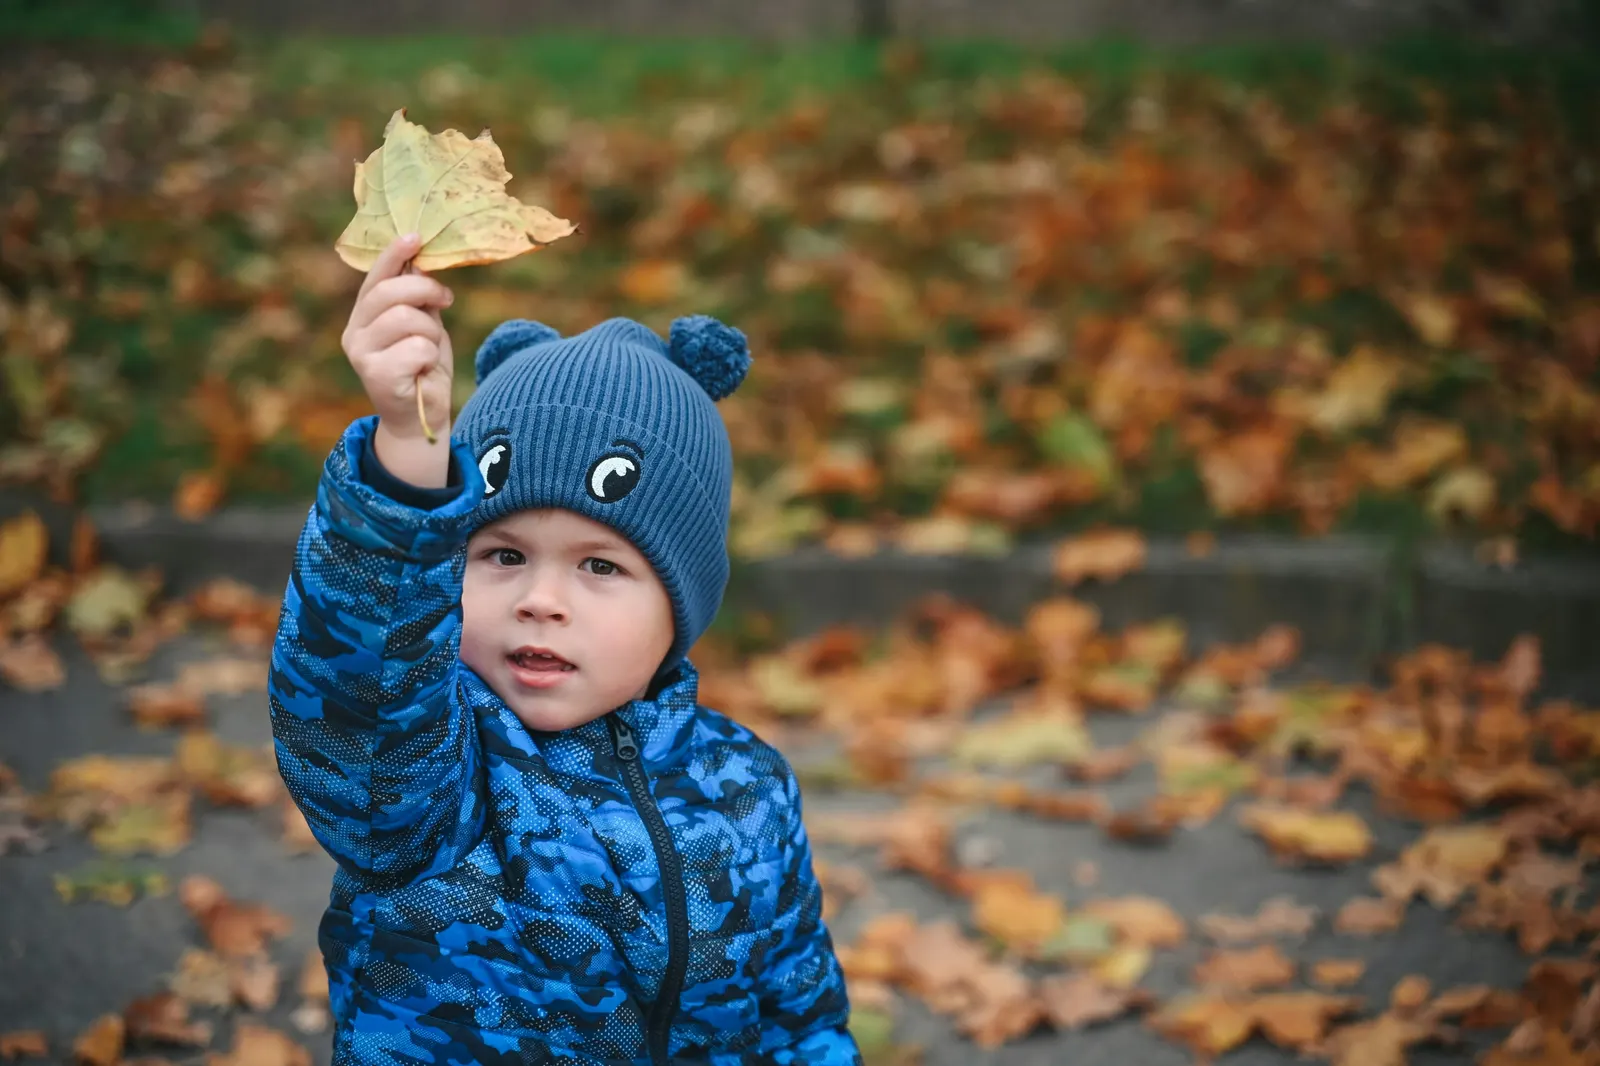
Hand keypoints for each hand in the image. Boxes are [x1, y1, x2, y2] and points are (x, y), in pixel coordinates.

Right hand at [341, 233, 454, 444]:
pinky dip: (430, 356)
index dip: (394, 254)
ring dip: (430, 331)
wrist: (421, 417)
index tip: (416, 237)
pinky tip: (423, 370)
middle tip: (445, 300)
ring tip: (429, 348)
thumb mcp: (424, 324)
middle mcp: (354, 331)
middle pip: (391, 292)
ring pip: (407, 319)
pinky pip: (417, 348)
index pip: (375, 276)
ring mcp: (361, 353)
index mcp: (363, 314)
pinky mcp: (375, 374)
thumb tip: (422, 264)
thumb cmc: (422, 367)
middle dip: (426, 291)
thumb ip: (418, 298)